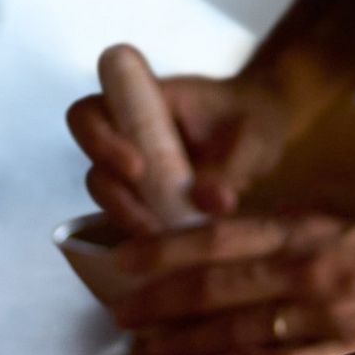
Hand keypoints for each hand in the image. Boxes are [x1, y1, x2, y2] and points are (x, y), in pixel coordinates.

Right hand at [67, 45, 296, 231]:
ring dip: (129, 218)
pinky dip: (145, 235)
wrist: (263, 133)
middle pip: (90, 159)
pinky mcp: (146, 199)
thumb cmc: (255, 118)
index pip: (91, 113)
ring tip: (167, 239)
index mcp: (142, 101)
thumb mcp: (255, 135)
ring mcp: (133, 169)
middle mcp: (127, 133)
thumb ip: (233, 164)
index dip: (98, 139)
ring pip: (107, 194)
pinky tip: (172, 253)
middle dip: (112, 191)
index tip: (137, 167)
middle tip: (150, 219)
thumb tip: (210, 203)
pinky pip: (130, 219)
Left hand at [116, 211, 354, 354]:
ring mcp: (332, 317)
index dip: (164, 249)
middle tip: (118, 313)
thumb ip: (276, 239)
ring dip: (187, 342)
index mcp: (303, 228)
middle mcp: (312, 269)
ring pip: (241, 332)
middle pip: (218, 287)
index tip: (122, 261)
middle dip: (161, 302)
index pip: (218, 236)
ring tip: (145, 347)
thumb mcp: (333, 227)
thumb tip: (207, 246)